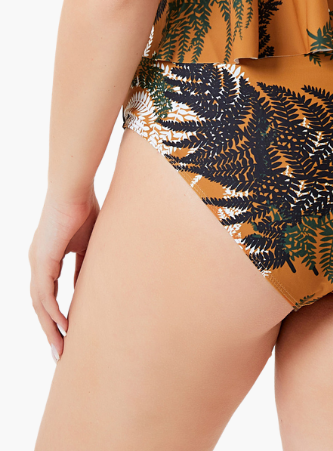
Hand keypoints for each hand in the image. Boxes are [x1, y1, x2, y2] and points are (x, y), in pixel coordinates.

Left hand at [29, 189, 99, 361]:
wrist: (74, 188)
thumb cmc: (84, 207)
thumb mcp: (88, 243)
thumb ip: (85, 265)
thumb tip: (88, 286)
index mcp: (47, 257)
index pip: (49, 294)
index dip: (56, 315)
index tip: (68, 333)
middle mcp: (37, 262)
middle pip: (41, 305)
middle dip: (50, 330)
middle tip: (60, 352)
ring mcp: (37, 262)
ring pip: (40, 304)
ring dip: (50, 327)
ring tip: (61, 348)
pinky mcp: (42, 260)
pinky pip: (45, 293)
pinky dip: (53, 311)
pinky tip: (64, 325)